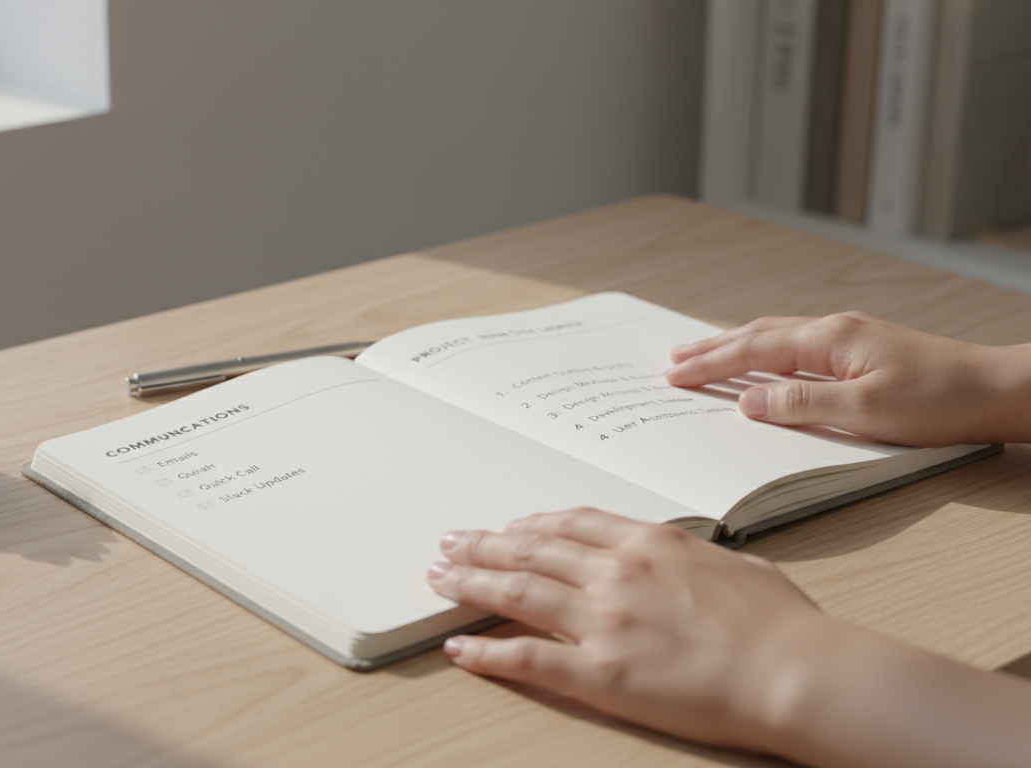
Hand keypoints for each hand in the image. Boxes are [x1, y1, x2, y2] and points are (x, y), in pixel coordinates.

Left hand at [426, 507, 834, 752]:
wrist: (796, 672)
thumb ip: (694, 557)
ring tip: (439, 576)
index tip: (508, 525)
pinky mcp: (597, 671)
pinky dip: (485, 651)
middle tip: (450, 541)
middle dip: (484, 544)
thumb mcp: (737, 565)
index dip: (531, 524)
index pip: (572, 523)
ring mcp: (602, 619)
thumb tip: (684, 557)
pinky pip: (525, 656)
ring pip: (517, 590)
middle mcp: (616, 572)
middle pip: (531, 549)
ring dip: (470, 581)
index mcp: (650, 543)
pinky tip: (458, 647)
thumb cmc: (782, 625)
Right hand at [664, 312, 1030, 445]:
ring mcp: (849, 337)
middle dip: (711, 348)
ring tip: (702, 354)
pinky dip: (763, 349)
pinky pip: (795, 343)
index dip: (710, 364)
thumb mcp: (866, 413)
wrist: (996, 390)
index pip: (753, 351)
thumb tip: (749, 401)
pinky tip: (760, 357)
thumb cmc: (941, 403)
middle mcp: (835, 331)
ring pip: (775, 335)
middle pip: (757, 334)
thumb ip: (801, 405)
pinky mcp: (861, 349)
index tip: (674, 373)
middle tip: (672, 358)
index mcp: (830, 340)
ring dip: (734, 345)